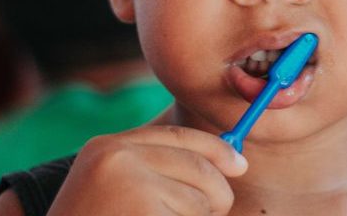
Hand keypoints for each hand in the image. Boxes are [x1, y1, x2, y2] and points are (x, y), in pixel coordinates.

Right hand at [48, 126, 248, 215]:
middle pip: (201, 169)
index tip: (239, 164)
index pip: (179, 137)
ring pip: (202, 202)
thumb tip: (232, 161)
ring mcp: (132, 187)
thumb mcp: (111, 187)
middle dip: (215, 196)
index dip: (216, 150)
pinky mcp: (147, 214)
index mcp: (107, 147)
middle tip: (206, 214)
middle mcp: (118, 158)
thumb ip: (155, 168)